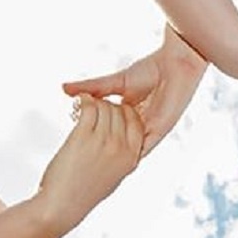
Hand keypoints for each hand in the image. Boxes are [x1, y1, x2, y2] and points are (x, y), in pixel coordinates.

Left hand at [38, 95, 142, 230]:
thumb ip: (122, 156)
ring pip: (105, 106)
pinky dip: (84, 100)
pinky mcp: (83, 137)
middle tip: (96, 107)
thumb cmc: (85, 192)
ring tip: (85, 104)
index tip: (114, 112)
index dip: (126, 113)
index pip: (137, 122)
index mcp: (132, 157)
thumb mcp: (114, 175)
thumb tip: (121, 137)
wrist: (63, 205)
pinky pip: (89, 108)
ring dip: (94, 102)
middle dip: (108, 106)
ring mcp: (103, 142)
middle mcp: (121, 148)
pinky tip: (79, 100)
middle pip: (121, 111)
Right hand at [63, 25, 206, 156]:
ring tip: (94, 171)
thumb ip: (91, 88)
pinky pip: (144, 150)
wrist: (174, 66)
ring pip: (129, 150)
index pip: (109, 131)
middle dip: (101, 154)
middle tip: (79, 162)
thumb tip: (63, 89)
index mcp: (130, 114)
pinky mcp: (160, 132)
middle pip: (117, 144)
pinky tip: (115, 169)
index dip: (94, 140)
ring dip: (114, 160)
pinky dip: (131, 158)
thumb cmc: (150, 70)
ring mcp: (149, 130)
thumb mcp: (114, 83)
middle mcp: (140, 125)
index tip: (75, 150)